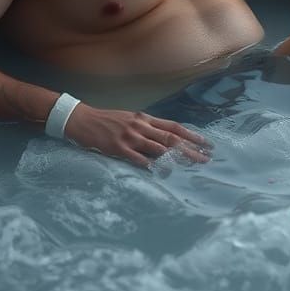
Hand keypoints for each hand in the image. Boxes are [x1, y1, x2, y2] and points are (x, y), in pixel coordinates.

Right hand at [65, 103, 212, 168]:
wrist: (83, 119)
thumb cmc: (108, 120)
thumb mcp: (131, 119)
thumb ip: (148, 127)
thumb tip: (166, 137)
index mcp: (145, 119)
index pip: (174, 127)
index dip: (191, 136)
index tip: (206, 144)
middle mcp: (141, 126)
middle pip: (171, 138)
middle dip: (190, 149)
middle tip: (206, 158)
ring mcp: (129, 137)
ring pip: (157, 148)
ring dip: (175, 158)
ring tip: (189, 167)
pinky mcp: (117, 147)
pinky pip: (136, 158)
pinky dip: (149, 164)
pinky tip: (159, 171)